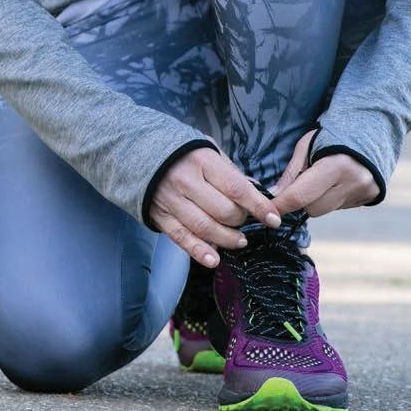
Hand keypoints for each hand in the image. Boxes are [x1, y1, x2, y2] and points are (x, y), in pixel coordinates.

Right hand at [148, 147, 282, 268]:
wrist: (136, 151)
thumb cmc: (181, 152)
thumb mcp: (206, 149)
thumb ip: (230, 171)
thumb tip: (257, 190)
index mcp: (201, 161)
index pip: (236, 188)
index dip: (258, 206)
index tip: (273, 219)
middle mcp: (185, 181)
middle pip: (223, 211)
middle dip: (241, 220)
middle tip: (244, 220)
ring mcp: (171, 200)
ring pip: (205, 228)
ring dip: (227, 239)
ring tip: (239, 241)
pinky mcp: (159, 216)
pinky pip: (181, 238)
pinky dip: (199, 252)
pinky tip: (214, 260)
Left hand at [271, 130, 379, 217]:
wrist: (368, 132)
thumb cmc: (330, 137)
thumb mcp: (306, 146)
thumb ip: (291, 173)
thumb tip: (274, 195)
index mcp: (335, 167)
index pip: (301, 195)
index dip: (281, 204)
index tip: (269, 208)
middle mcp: (352, 184)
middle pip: (313, 209)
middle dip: (301, 200)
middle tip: (301, 182)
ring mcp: (363, 193)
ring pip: (325, 211)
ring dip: (315, 200)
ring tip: (320, 179)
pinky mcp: (369, 199)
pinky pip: (338, 208)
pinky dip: (330, 199)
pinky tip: (334, 182)